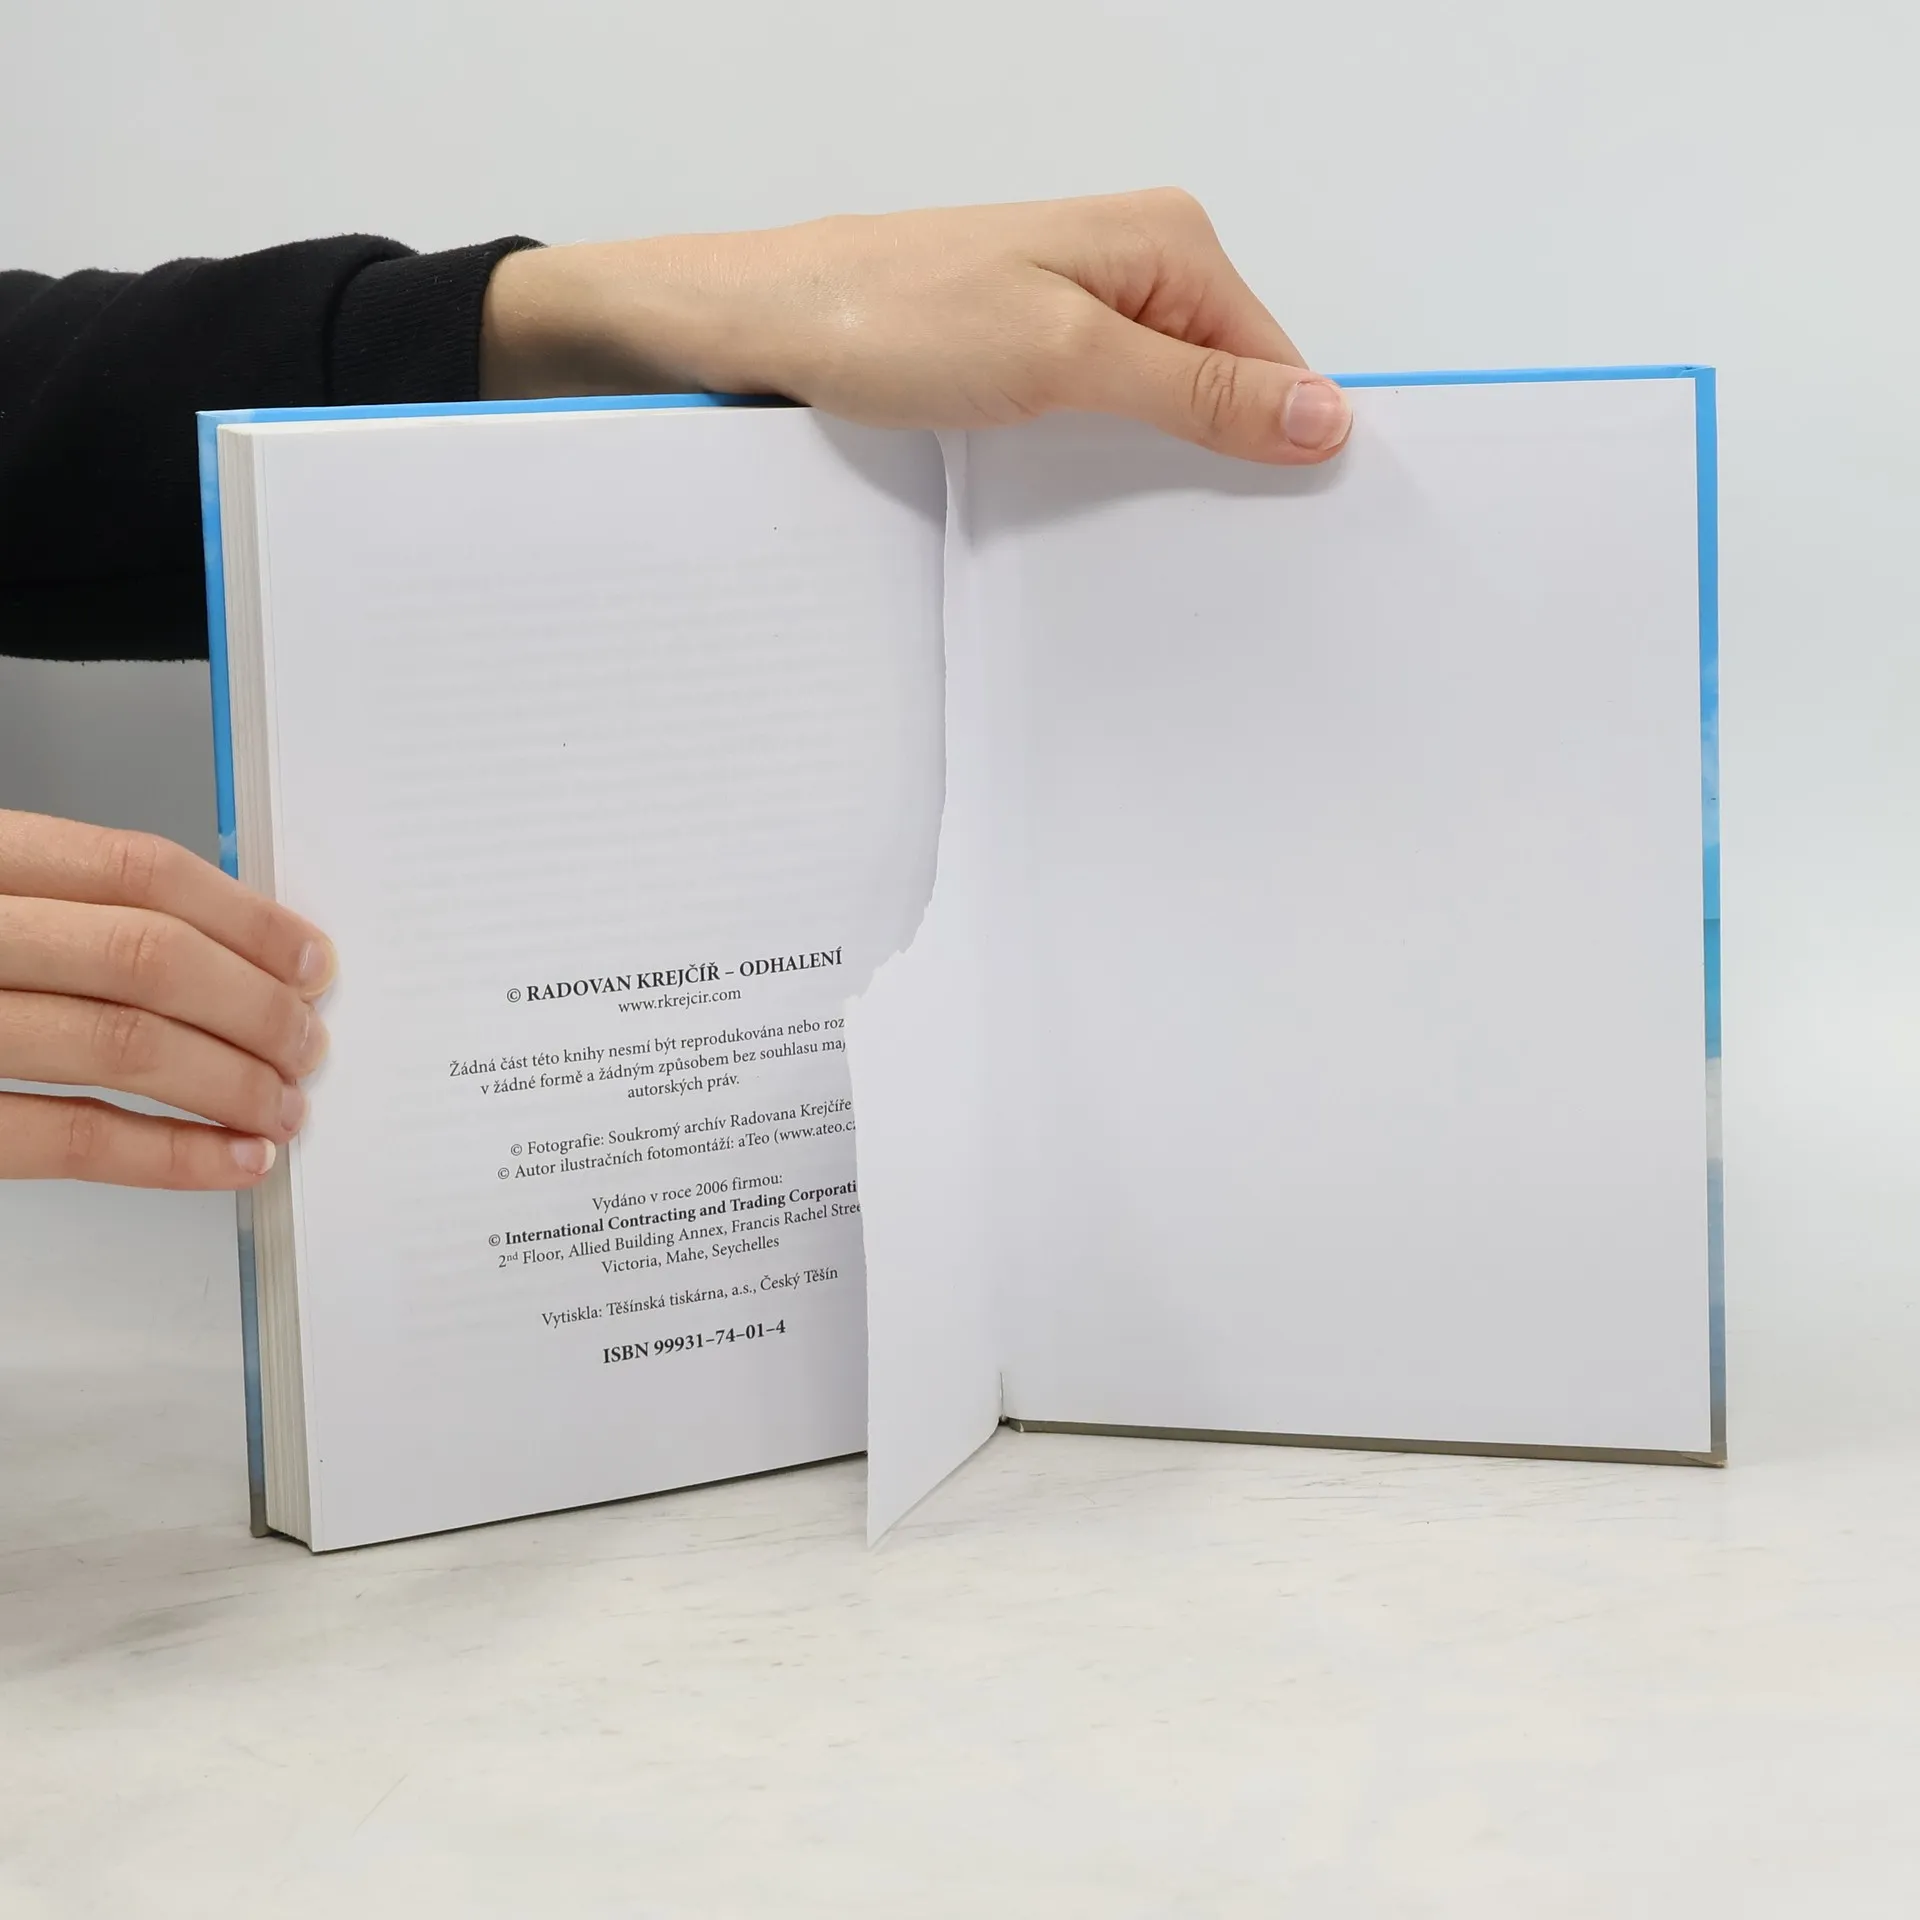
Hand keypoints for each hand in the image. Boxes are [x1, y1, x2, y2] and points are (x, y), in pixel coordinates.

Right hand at [0, 811, 332, 1187]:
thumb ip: (71, 908)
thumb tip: (232, 948)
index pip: (136, 871)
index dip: (246, 919)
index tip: (312, 961)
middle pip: (147, 958)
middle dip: (255, 1007)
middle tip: (307, 1043)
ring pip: (122, 1045)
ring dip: (232, 1084)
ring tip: (284, 1108)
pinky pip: (68, 1139)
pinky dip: (171, 1156)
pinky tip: (231, 1161)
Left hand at [480, 189, 1350, 465]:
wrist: (769, 322)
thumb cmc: (893, 317)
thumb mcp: (1066, 360)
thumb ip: (1198, 390)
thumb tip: (1318, 414)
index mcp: (1168, 242)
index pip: (1277, 360)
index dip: (1280, 448)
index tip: (1272, 528)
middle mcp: (1137, 264)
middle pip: (1229, 384)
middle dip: (1216, 462)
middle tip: (1191, 541)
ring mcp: (1083, 305)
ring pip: (1167, 407)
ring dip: (1155, 468)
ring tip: (1126, 520)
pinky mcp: (1038, 345)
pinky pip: (1109, 412)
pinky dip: (1103, 459)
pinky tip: (1079, 495)